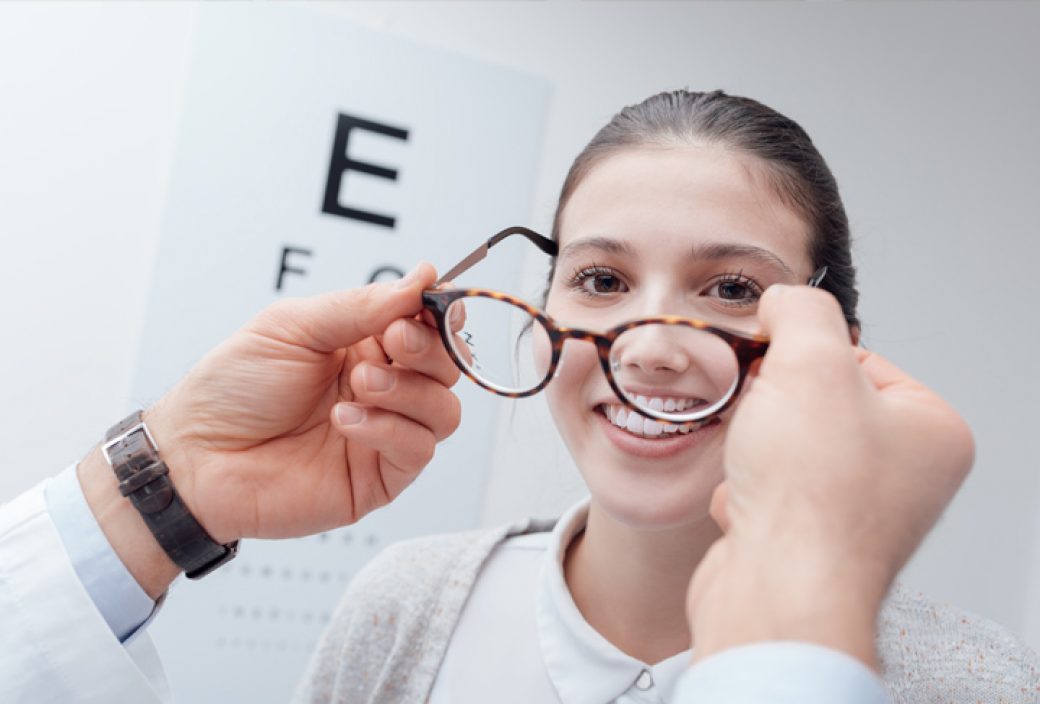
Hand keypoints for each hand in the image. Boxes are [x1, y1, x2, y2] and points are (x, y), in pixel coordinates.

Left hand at [143, 262, 460, 544]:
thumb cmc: (232, 389)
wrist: (194, 456)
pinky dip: (390, 429)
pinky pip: (418, 450)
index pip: (428, 326)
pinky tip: (346, 421)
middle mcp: (381, 388)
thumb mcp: (293, 327)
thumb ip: (362, 306)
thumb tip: (423, 277)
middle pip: (447, 366)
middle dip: (428, 348)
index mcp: (363, 345)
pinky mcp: (379, 478)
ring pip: (444, 410)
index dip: (439, 312)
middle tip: (391, 342)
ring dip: (408, 391)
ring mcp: (384, 433)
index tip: (430, 299)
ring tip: (359, 386)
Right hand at [686, 285, 972, 666]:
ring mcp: (857, 512)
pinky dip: (744, 489)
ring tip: (754, 468)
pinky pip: (764, 489)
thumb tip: (783, 306)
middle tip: (763, 417)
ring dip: (752, 446)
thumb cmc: (811, 496)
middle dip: (771, 404)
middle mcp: (903, 475)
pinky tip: (748, 506)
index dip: (802, 356)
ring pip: (783, 444)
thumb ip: (800, 312)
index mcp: (930, 431)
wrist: (777, 591)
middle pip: (815, 400)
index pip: (857, 357)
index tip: (773, 365)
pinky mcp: (810, 540)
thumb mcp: (810, 362)